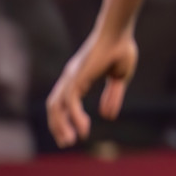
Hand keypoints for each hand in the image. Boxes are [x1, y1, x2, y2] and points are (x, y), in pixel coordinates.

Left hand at [45, 30, 138, 146]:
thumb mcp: (119, 79)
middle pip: (54, 106)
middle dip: (57, 125)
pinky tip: (83, 129)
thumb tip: (108, 116)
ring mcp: (72, 77)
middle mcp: (71, 78)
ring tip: (70, 141)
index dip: (64, 118)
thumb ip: (112, 96)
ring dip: (60, 125)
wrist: (119, 32)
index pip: (62, 102)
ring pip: (56, 106)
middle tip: (66, 142)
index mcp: (78, 78)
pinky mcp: (77, 77)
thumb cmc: (120, 49)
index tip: (72, 134)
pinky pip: (70, 101)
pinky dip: (74, 117)